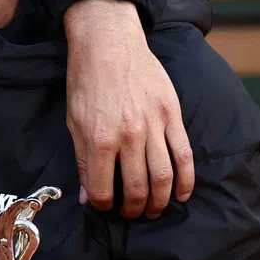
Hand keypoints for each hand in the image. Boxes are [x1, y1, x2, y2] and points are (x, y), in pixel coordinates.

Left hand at [64, 0, 193, 217]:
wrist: (109, 45)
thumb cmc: (86, 83)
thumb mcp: (74, 123)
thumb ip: (83, 161)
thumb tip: (88, 196)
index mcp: (99, 141)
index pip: (104, 190)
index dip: (104, 205)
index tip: (105, 206)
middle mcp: (129, 137)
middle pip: (138, 189)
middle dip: (134, 209)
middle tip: (132, 214)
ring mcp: (154, 126)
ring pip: (164, 177)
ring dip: (160, 201)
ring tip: (155, 210)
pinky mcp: (171, 115)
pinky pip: (184, 154)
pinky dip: (186, 179)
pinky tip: (182, 194)